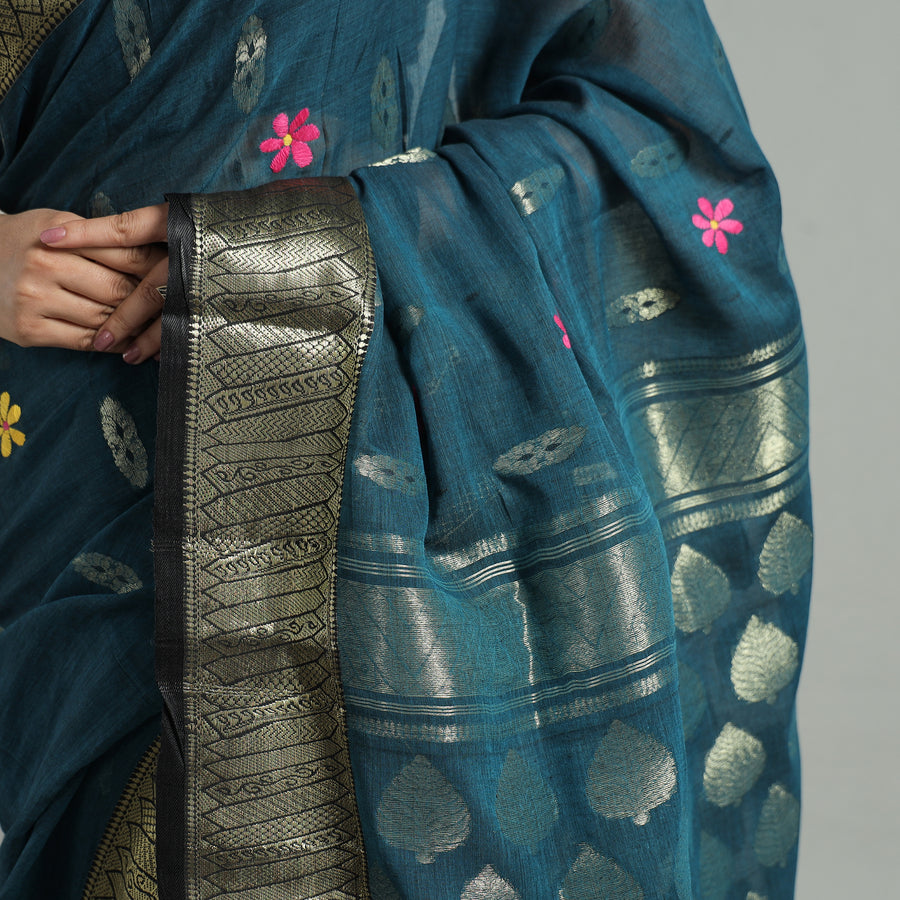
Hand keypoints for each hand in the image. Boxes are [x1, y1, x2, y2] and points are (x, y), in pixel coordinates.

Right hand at [41, 204, 168, 363]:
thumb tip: (155, 257)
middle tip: (176, 308)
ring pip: (104, 320)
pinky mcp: (30, 331)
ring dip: (135, 327)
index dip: (156, 269)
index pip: (123, 255)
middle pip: (118, 290)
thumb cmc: (27, 241)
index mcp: (59, 236)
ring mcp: (35, 301)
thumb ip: (101, 238)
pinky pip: (84, 342)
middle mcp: (45, 266)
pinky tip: (128, 341)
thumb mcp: (59, 225)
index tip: (180, 278)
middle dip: (150, 301)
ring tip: (158, 328)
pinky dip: (112, 343)